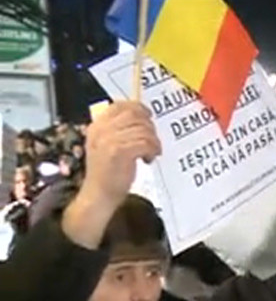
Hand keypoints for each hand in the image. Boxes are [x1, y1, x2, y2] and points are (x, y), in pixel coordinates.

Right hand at [63, 101, 161, 249]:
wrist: (98, 195)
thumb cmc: (107, 172)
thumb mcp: (107, 145)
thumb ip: (118, 131)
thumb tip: (142, 117)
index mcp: (97, 126)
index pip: (119, 105)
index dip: (138, 108)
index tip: (149, 116)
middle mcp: (101, 130)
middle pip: (134, 115)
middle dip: (149, 126)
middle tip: (152, 141)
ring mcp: (109, 140)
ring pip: (143, 129)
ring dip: (153, 141)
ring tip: (151, 152)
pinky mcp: (119, 152)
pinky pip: (145, 142)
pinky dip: (152, 150)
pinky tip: (148, 159)